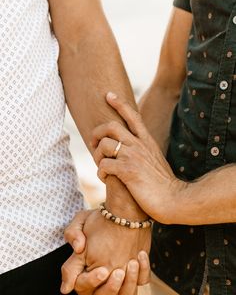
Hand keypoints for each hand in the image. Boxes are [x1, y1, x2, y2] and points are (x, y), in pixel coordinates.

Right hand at [61, 209, 150, 294]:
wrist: (123, 213)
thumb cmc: (101, 219)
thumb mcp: (81, 221)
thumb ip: (72, 237)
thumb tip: (70, 272)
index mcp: (85, 270)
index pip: (83, 288)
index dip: (92, 282)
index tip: (103, 270)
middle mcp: (102, 279)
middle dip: (111, 288)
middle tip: (119, 271)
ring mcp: (121, 278)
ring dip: (129, 284)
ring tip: (132, 262)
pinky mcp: (137, 272)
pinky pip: (142, 281)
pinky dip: (143, 272)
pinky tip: (140, 254)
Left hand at [92, 93, 186, 223]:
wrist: (173, 200)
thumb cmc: (163, 184)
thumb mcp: (155, 161)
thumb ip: (143, 152)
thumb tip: (128, 150)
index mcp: (147, 141)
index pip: (133, 116)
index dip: (119, 104)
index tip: (108, 95)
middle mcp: (139, 145)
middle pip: (111, 126)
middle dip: (96, 132)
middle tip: (93, 143)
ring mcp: (133, 157)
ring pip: (104, 145)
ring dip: (97, 156)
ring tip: (102, 167)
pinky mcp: (127, 171)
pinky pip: (103, 165)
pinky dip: (100, 172)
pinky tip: (106, 179)